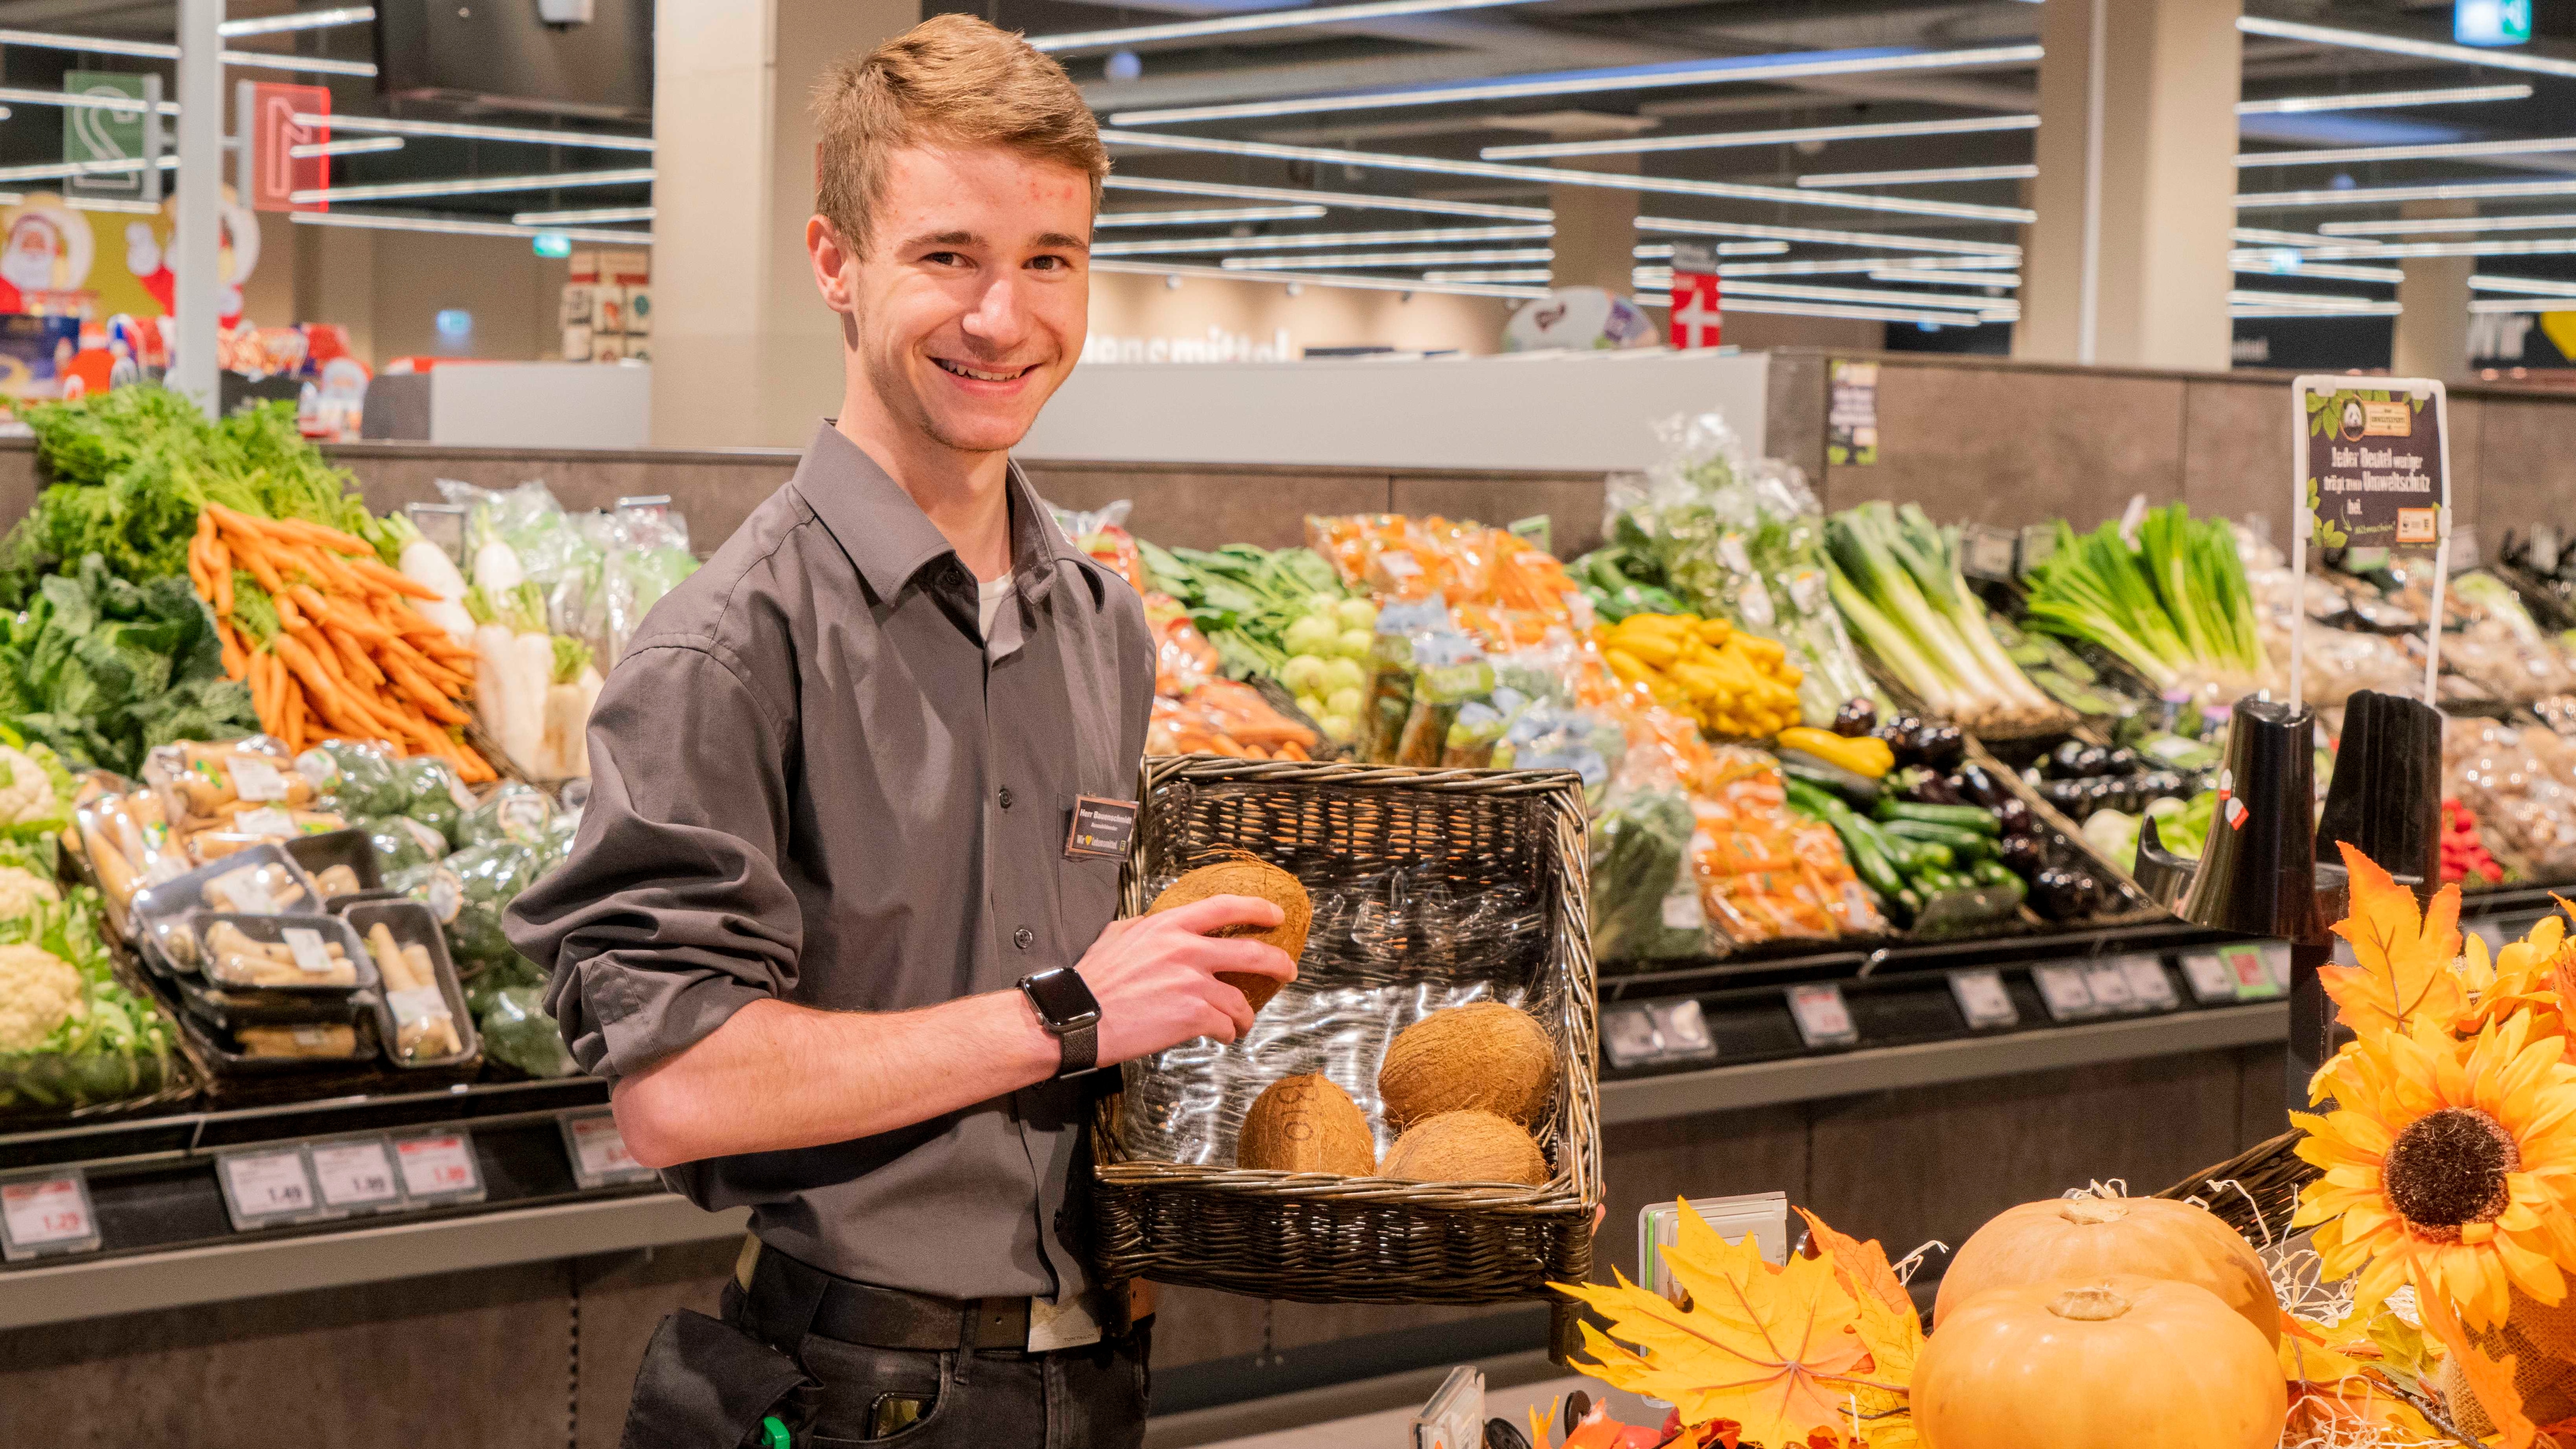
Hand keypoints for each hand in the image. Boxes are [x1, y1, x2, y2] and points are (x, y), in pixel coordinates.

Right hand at [1074, 895, 1297, 1063]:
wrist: (1079, 1017)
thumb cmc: (1093, 981)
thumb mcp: (1118, 935)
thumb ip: (1147, 928)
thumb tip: (1160, 926)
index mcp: (1170, 925)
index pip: (1225, 907)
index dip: (1258, 908)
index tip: (1275, 915)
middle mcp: (1187, 949)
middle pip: (1252, 953)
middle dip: (1278, 963)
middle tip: (1288, 970)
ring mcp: (1193, 983)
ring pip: (1240, 1000)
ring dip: (1245, 1015)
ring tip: (1240, 1024)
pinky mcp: (1193, 1015)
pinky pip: (1226, 1025)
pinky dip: (1228, 1033)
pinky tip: (1221, 1037)